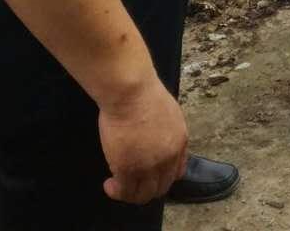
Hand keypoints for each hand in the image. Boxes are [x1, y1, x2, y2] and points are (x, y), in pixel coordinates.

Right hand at [97, 75, 187, 205]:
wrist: (131, 93)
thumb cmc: (144, 95)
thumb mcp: (168, 114)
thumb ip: (166, 132)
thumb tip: (157, 140)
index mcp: (180, 142)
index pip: (177, 171)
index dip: (162, 176)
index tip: (149, 175)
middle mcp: (169, 158)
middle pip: (161, 187)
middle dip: (146, 188)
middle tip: (131, 183)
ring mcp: (150, 166)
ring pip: (143, 195)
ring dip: (130, 194)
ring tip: (118, 186)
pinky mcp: (128, 169)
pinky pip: (125, 191)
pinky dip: (117, 192)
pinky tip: (109, 184)